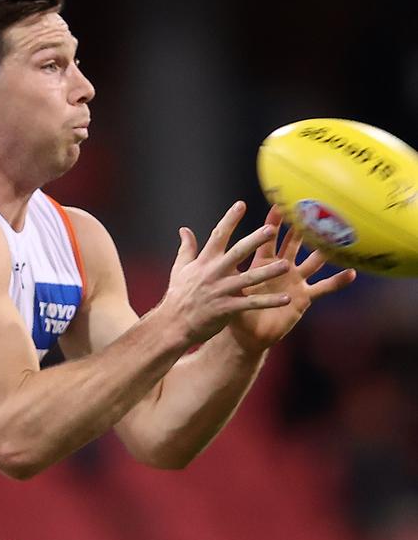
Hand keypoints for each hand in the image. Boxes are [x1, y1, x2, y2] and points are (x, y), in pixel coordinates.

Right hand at [163, 201, 291, 345]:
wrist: (173, 324)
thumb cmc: (179, 295)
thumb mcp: (180, 269)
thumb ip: (186, 248)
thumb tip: (184, 229)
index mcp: (204, 261)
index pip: (218, 236)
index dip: (229, 220)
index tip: (241, 204)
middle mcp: (214, 273)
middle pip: (237, 252)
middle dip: (254, 240)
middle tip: (271, 229)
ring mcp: (221, 291)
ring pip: (249, 279)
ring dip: (268, 272)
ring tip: (287, 265)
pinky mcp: (227, 309)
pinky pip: (252, 304)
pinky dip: (269, 302)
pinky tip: (286, 298)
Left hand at [228, 206, 355, 352]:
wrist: (245, 335)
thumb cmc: (233, 310)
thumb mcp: (222, 287)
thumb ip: (214, 266)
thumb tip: (186, 236)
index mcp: (261, 263)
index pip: (268, 238)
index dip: (273, 222)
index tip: (280, 203)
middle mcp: (280, 268)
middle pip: (294, 243)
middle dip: (303, 226)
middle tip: (315, 207)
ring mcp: (294, 281)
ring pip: (313, 261)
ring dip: (325, 249)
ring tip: (340, 235)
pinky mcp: (303, 298)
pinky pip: (323, 288)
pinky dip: (337, 281)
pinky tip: (353, 273)